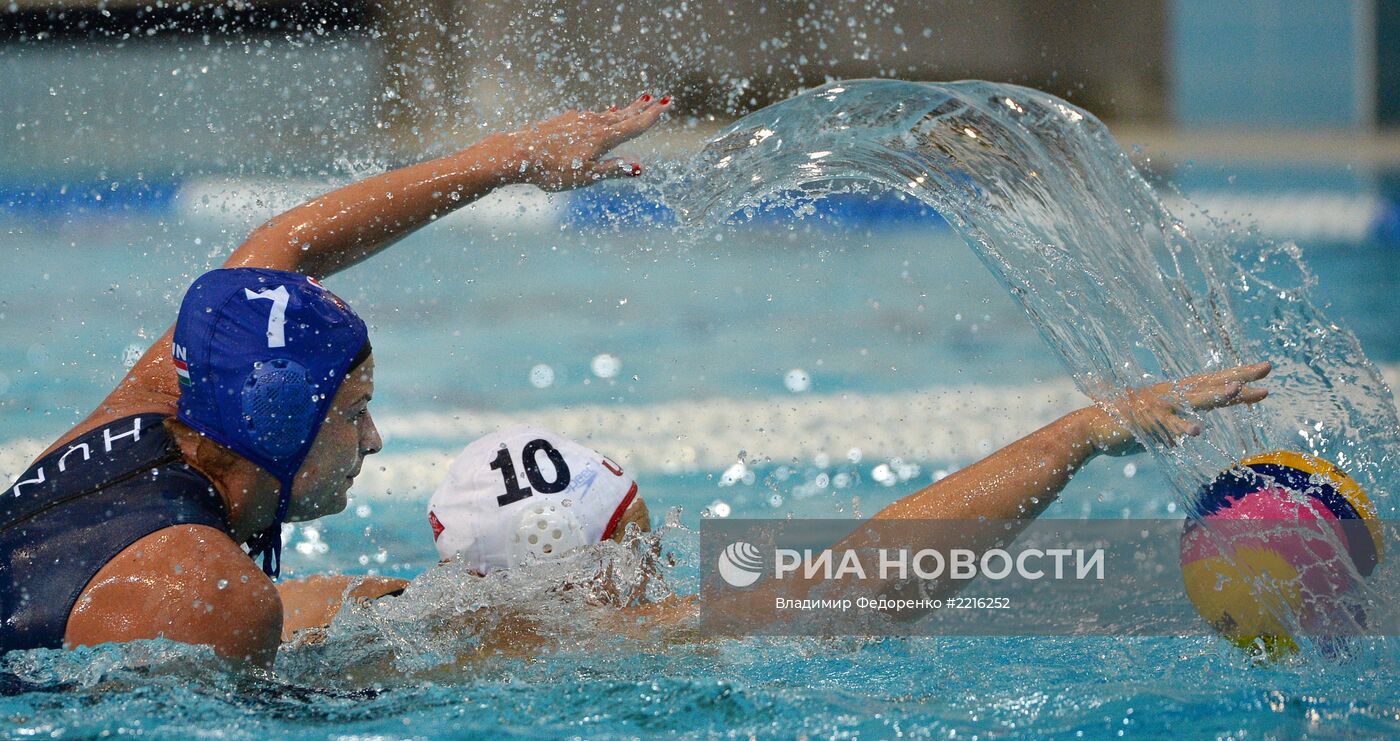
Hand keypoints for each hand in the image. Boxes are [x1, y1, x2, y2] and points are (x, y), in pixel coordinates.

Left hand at [501, 93, 671, 190]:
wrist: (518, 154)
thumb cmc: (552, 170)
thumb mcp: (586, 176)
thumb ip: (614, 170)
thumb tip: (641, 168)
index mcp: (602, 138)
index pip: (634, 126)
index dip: (652, 117)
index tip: (666, 105)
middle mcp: (593, 124)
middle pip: (623, 116)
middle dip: (642, 109)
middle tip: (659, 99)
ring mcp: (578, 120)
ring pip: (608, 115)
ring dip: (624, 111)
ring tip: (635, 106)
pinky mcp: (565, 121)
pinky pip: (592, 116)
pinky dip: (604, 114)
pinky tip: (602, 115)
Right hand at [1079, 361, 1271, 455]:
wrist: (1089, 428)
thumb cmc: (1121, 428)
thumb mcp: (1153, 430)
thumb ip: (1170, 431)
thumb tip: (1179, 440)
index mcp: (1174, 394)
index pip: (1212, 385)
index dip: (1238, 380)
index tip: (1265, 376)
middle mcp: (1170, 394)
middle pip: (1210, 384)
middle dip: (1239, 376)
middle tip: (1267, 367)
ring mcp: (1158, 405)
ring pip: (1192, 398)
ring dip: (1214, 394)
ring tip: (1237, 390)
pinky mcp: (1145, 420)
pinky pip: (1167, 424)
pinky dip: (1182, 426)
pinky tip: (1198, 430)